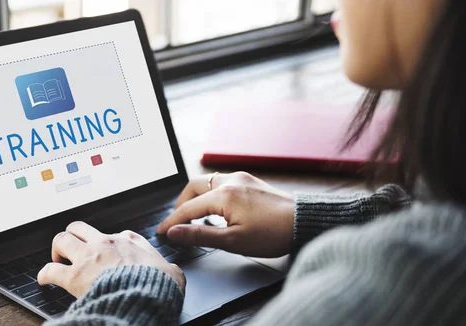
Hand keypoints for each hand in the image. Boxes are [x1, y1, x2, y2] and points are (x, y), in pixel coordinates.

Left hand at [38, 221, 185, 297]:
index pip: (112, 234)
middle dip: (73, 236)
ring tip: (57, 259)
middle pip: (79, 227)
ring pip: (61, 239)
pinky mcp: (75, 276)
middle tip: (72, 249)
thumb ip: (169, 268)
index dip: (106, 243)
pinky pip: (50, 270)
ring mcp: (88, 257)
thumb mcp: (172, 271)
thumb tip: (173, 273)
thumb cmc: (158, 285)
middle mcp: (105, 243)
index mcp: (128, 240)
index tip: (105, 252)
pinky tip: (44, 279)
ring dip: (57, 249)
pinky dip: (44, 274)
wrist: (146, 296)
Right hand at [156, 172, 294, 257]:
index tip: (161, 232)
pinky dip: (210, 193)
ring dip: (196, 197)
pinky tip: (215, 209)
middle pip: (193, 187)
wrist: (304, 222)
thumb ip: (200, 235)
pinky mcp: (250, 181)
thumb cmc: (273, 234)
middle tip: (177, 222)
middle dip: (181, 203)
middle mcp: (230, 181)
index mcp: (224, 195)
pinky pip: (221, 182)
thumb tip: (175, 233)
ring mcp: (241, 178)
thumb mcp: (233, 241)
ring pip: (207, 182)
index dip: (172, 221)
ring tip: (194, 217)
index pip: (188, 208)